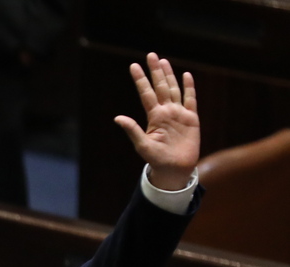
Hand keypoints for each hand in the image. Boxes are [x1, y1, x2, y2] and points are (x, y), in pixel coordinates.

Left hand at [114, 53, 199, 190]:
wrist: (174, 168)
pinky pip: (190, 100)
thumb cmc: (156, 159)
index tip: (133, 66)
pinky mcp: (191, 118)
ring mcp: (178, 113)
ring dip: (169, 75)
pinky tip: (186, 76)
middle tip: (151, 55)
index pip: (146, 93)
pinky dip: (189, 88)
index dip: (140, 80)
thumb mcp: (142, 145)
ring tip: (163, 61)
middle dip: (155, 71)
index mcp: (153, 117)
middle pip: (160, 87)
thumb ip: (133, 130)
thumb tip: (117, 118)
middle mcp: (165, 111)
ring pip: (173, 89)